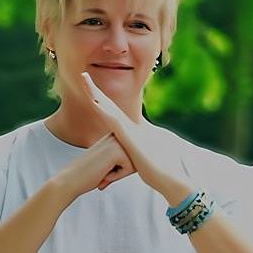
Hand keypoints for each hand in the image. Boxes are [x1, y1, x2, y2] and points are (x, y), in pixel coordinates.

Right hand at [53, 134, 135, 198]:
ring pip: (134, 164)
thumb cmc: (91, 173)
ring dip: (120, 173)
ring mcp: (117, 141)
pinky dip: (117, 176)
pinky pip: (129, 170)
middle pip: (137, 159)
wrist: (70, 179)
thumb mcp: (112, 161)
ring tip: (103, 170)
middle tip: (103, 169)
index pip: (135, 154)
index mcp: (116, 134)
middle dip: (123, 170)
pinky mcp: (117, 152)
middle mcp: (117, 134)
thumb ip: (126, 156)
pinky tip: (102, 172)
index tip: (105, 165)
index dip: (124, 166)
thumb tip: (148, 159)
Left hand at [80, 72, 182, 196]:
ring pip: (109, 108)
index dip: (101, 100)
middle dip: (96, 90)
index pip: (113, 112)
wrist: (168, 176)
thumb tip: (127, 160)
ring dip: (96, 93)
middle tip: (84, 76)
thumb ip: (129, 159)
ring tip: (84, 79)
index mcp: (131, 130)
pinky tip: (94, 101)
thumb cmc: (157, 172)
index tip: (91, 90)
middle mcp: (131, 126)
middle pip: (109, 105)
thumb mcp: (138, 163)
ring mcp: (131, 130)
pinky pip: (113, 120)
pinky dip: (103, 110)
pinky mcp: (130, 137)